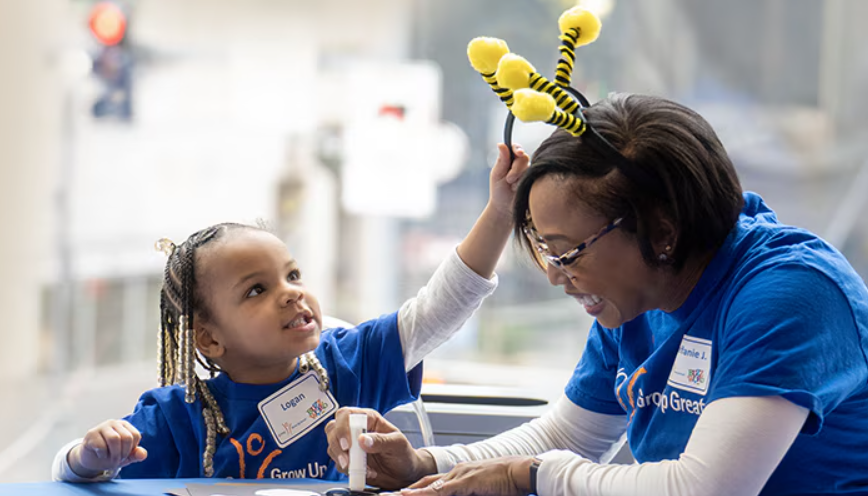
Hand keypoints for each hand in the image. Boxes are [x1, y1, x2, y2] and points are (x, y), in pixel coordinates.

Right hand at [67, 419, 147, 477]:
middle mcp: (114, 423)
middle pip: (126, 437)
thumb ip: (135, 455)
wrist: (91, 460)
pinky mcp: (91, 434)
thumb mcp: (126, 457)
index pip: (135, 435)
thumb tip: (143, 455)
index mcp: (124, 425)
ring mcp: (102, 427)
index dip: (132, 449)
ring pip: (114, 439)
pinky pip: (101, 445)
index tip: (125, 455)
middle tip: (118, 460)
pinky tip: (100, 455)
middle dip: (124, 453)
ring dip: (114, 454)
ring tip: (111, 459)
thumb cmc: (110, 455)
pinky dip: (103, 454)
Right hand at [325, 407, 436, 489]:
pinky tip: (365, 472)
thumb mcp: (398, 444)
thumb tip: (363, 439)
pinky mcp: (349, 460)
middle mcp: (356, 429)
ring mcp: (351, 445)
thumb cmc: (403, 454)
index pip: (346, 414)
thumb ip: (381, 440)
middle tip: (347, 459)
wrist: (404, 474)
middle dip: (337, 445)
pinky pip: (338, 463)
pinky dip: (348, 470)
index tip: (348, 444)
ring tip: (361, 468)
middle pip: (333, 428)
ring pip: (332, 446)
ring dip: (342, 459)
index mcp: (369, 418)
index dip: (343, 427)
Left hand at [397, 456, 534, 495]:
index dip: (414, 490)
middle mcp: (454, 472)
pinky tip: (411, 495)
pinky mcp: (465, 481)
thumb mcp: (480, 490)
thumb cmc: (507, 482)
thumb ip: (467, 493)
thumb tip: (464, 494)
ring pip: (427, 486)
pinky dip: (425, 493)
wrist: (522, 471)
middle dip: (404, 492)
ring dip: (409, 493)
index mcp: (458, 474)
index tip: (399, 495)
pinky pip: (441, 490)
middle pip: (423, 483)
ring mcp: (458, 475)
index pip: (430, 484)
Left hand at [488, 143, 529, 220]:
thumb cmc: (499, 191)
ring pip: (529, 167)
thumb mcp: (497, 175)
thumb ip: (502, 160)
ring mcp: (528, 172)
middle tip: (509, 179)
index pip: (515, 148)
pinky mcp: (534, 180)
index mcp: (509, 160)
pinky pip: (535, 176)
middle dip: (516, 168)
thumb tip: (501, 144)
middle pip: (524, 157)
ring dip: (520, 177)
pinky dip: (525, 183)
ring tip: (512, 187)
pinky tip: (520, 189)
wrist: (505, 209)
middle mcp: (520, 164)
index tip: (518, 153)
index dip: (518, 148)